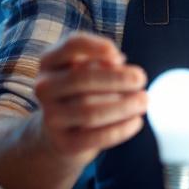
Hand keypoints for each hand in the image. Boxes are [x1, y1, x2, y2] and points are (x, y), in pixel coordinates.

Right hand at [30, 32, 147, 163]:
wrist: (58, 133)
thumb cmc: (80, 92)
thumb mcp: (86, 70)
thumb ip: (101, 62)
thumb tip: (118, 62)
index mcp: (49, 62)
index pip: (71, 45)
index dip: (97, 46)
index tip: (121, 57)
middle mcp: (44, 87)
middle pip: (81, 79)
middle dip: (117, 78)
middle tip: (141, 79)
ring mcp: (51, 117)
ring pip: (90, 111)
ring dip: (123, 105)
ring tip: (144, 101)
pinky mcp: (63, 143)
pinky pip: (95, 136)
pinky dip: (120, 129)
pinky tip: (137, 122)